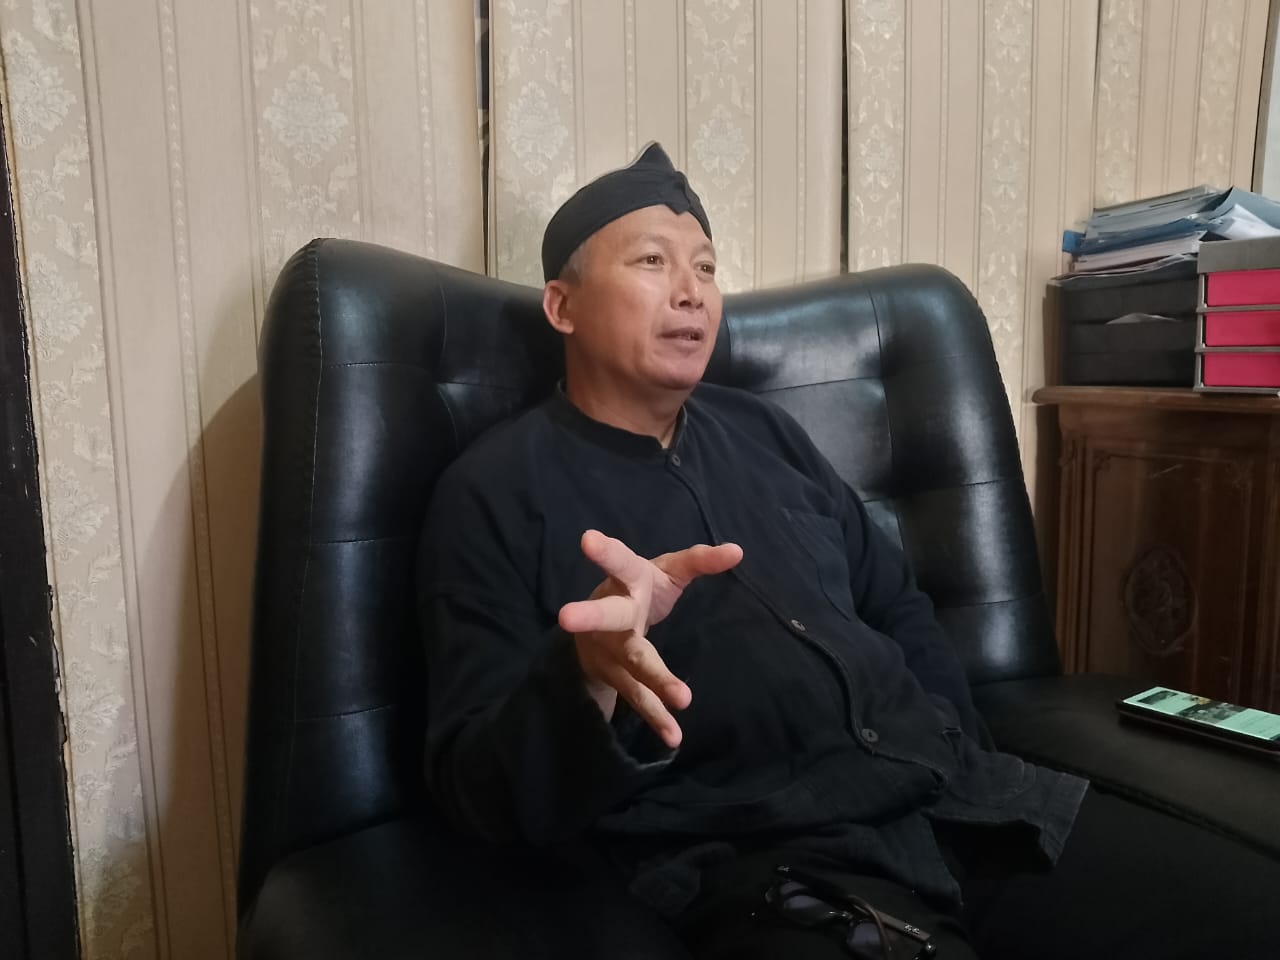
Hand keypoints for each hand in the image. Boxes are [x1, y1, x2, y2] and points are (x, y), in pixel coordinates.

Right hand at [558, 530, 742, 747]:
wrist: (595, 632)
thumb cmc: (640, 590)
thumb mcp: (666, 571)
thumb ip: (698, 560)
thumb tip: (738, 550)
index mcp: (626, 581)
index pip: (618, 562)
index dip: (605, 552)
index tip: (588, 540)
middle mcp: (612, 613)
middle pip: (605, 614)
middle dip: (588, 615)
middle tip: (567, 616)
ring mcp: (609, 649)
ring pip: (632, 663)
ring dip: (656, 680)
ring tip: (684, 698)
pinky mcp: (615, 677)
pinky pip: (638, 697)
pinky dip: (658, 717)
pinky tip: (674, 736)